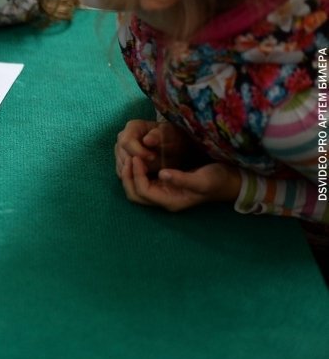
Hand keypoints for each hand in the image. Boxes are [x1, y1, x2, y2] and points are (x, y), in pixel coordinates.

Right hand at [115, 119, 192, 175]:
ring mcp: (120, 149)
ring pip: (121, 164)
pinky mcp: (121, 160)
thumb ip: (158, 137)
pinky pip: (122, 171)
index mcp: (132, 127)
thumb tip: (147, 140)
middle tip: (152, 168)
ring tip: (150, 171)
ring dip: (134, 170)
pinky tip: (144, 174)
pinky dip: (132, 174)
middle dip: (136, 163)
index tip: (153, 157)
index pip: (126, 142)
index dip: (138, 152)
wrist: (172, 147)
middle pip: (122, 154)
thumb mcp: (169, 135)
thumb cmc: (171, 139)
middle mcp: (122, 137)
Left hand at [120, 156, 241, 211]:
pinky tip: (139, 158)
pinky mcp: (165, 186)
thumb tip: (162, 173)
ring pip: (137, 190)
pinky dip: (137, 172)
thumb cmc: (219, 180)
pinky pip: (143, 182)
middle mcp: (165, 200)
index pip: (143, 192)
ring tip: (132, 157)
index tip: (136, 157)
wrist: (230, 181)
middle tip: (128, 158)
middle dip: (127, 177)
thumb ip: (182, 179)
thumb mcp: (202, 179)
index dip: (136, 174)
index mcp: (171, 201)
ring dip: (130, 175)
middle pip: (135, 195)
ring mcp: (164, 194)